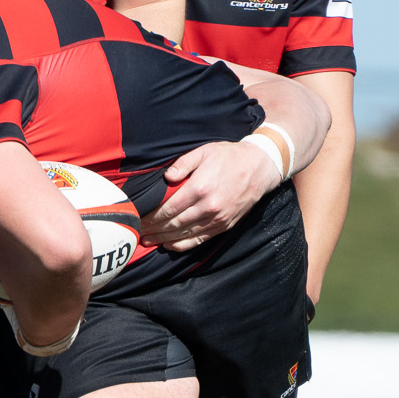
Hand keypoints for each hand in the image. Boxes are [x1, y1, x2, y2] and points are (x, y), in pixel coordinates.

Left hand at [141, 139, 281, 251]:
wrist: (261, 167)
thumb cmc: (229, 157)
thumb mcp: (204, 151)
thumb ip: (182, 164)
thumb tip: (166, 177)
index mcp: (200, 188)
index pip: (168, 208)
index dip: (151, 217)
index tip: (138, 219)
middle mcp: (209, 207)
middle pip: (174, 224)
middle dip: (153, 229)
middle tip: (137, 232)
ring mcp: (218, 218)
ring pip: (185, 234)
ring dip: (164, 240)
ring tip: (147, 241)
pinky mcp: (225, 225)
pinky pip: (200, 239)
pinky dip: (183, 245)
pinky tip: (169, 245)